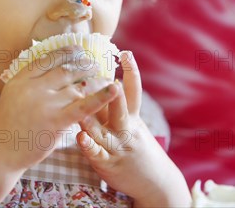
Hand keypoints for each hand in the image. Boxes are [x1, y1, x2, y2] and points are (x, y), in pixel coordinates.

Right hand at [0, 46, 119, 171]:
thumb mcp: (12, 94)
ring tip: (106, 79)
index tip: (78, 50)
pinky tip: (114, 90)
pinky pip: (83, 106)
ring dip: (94, 81)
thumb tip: (50, 66)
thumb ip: (30, 80)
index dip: (66, 52)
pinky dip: (101, 97)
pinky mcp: (56, 121)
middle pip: (66, 70)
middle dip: (84, 65)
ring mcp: (45, 104)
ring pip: (77, 87)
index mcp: (22, 78)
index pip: (48, 58)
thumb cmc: (8, 124)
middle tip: (96, 64)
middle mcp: (34, 88)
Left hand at [77, 51, 190, 206]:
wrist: (154, 182)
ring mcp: (117, 147)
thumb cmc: (136, 146)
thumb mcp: (132, 124)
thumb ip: (115, 105)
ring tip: (83, 108)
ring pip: (104, 131)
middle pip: (121, 109)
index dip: (132, 72)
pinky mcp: (108, 164)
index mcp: (133, 118)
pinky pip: (97, 154)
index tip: (126, 53)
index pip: (134, 91)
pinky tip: (80, 138)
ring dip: (94, 119)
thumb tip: (99, 77)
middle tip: (105, 77)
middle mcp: (127, 130)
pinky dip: (89, 146)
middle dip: (115, 93)